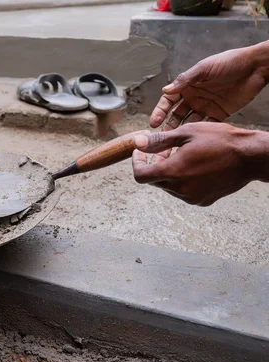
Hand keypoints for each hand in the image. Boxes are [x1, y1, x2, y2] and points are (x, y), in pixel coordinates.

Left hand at [132, 122, 268, 205]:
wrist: (251, 157)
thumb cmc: (221, 141)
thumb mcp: (186, 133)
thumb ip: (158, 141)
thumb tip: (137, 143)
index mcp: (172, 173)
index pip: (140, 175)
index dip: (136, 163)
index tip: (140, 153)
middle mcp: (180, 189)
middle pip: (154, 181)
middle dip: (154, 165)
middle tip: (165, 150)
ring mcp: (191, 197)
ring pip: (168, 186)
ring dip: (169, 172)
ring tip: (183, 156)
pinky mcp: (202, 201)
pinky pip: (183, 192)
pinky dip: (182, 180)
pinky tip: (195, 166)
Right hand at [150, 43, 268, 129]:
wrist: (256, 67)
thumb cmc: (229, 62)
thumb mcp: (204, 68)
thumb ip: (185, 80)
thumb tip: (165, 90)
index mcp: (188, 85)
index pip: (168, 101)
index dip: (160, 111)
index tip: (154, 123)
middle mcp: (194, 97)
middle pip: (176, 114)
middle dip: (168, 126)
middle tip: (162, 138)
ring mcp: (206, 106)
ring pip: (189, 122)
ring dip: (181, 132)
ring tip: (175, 142)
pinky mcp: (219, 113)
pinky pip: (206, 125)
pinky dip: (199, 132)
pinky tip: (194, 139)